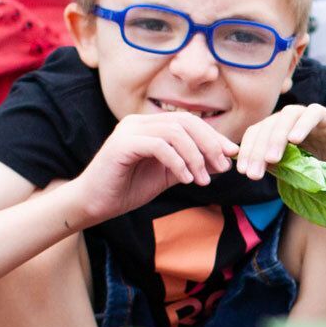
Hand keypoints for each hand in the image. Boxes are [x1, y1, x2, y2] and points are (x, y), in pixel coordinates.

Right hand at [70, 113, 236, 224]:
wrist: (94, 204)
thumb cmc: (127, 189)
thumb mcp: (166, 176)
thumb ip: (190, 165)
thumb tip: (222, 161)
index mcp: (149, 125)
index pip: (189, 121)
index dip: (213, 136)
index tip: (231, 154)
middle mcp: (139, 121)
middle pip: (185, 122)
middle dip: (209, 144)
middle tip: (222, 167)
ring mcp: (129, 130)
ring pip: (175, 132)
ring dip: (196, 157)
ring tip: (203, 180)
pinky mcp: (122, 144)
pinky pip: (159, 146)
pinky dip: (178, 162)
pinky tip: (186, 179)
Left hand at [233, 104, 325, 179]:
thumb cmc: (320, 175)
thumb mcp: (292, 173)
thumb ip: (274, 166)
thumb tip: (248, 168)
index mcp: (277, 131)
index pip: (256, 133)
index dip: (247, 151)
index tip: (244, 172)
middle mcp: (290, 121)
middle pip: (267, 125)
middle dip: (258, 150)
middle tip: (254, 174)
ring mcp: (308, 116)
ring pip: (286, 116)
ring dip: (276, 138)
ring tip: (272, 160)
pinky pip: (312, 113)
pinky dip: (302, 125)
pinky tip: (295, 141)